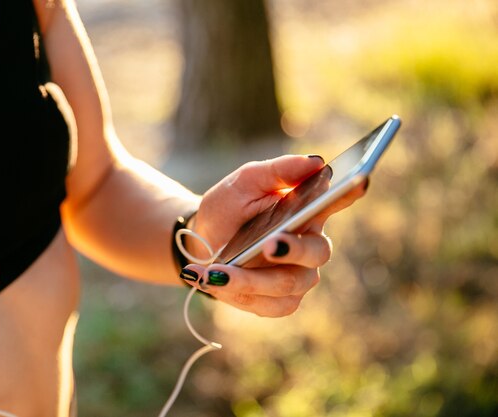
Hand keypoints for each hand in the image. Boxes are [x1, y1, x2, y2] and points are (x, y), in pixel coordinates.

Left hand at [180, 155, 366, 316]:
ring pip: (290, 283)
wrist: (201, 242)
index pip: (336, 200)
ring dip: (251, 279)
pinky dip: (240, 294)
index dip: (351, 192)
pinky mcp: (280, 301)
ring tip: (218, 272)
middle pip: (317, 251)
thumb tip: (315, 162)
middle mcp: (310, 245)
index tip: (359, 180)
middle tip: (269, 244)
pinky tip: (215, 282)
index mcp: (307, 210)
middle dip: (293, 250)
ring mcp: (298, 276)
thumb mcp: (244, 183)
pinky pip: (271, 305)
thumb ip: (277, 172)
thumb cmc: (229, 208)